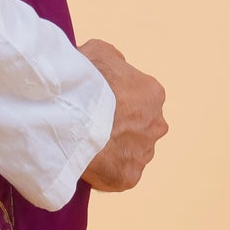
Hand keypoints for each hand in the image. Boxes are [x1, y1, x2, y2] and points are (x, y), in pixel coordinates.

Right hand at [78, 38, 167, 192]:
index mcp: (152, 94)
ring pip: (130, 152)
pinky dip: (105, 171)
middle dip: (120, 128)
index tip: (97, 104)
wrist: (73, 117)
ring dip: (113, 150)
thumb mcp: (98, 51)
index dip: (116, 101)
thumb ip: (112, 60)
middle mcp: (156, 125)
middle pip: (138, 127)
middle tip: (92, 126)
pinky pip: (118, 174)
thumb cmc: (85, 82)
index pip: (138, 98)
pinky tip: (87, 161)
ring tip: (87, 144)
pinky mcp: (130, 177)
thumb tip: (114, 67)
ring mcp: (144, 153)